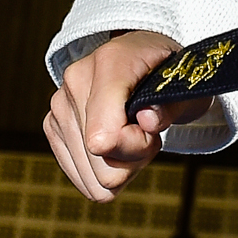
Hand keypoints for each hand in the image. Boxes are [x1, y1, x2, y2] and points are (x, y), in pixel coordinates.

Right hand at [42, 30, 209, 201]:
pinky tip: (115, 144)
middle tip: (145, 132)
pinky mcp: (52, 125)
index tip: (152, 131)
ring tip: (130, 135)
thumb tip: (148, 121)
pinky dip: (104, 169)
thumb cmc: (167, 74)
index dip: (137, 146)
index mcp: (110, 63)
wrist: (142, 58)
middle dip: (132, 159)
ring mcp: (59, 105)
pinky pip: (80, 178)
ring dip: (119, 166)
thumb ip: (170, 105)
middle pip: (101, 166)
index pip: (104, 136)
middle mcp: (75, 82)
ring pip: (91, 179)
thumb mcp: (184, 86)